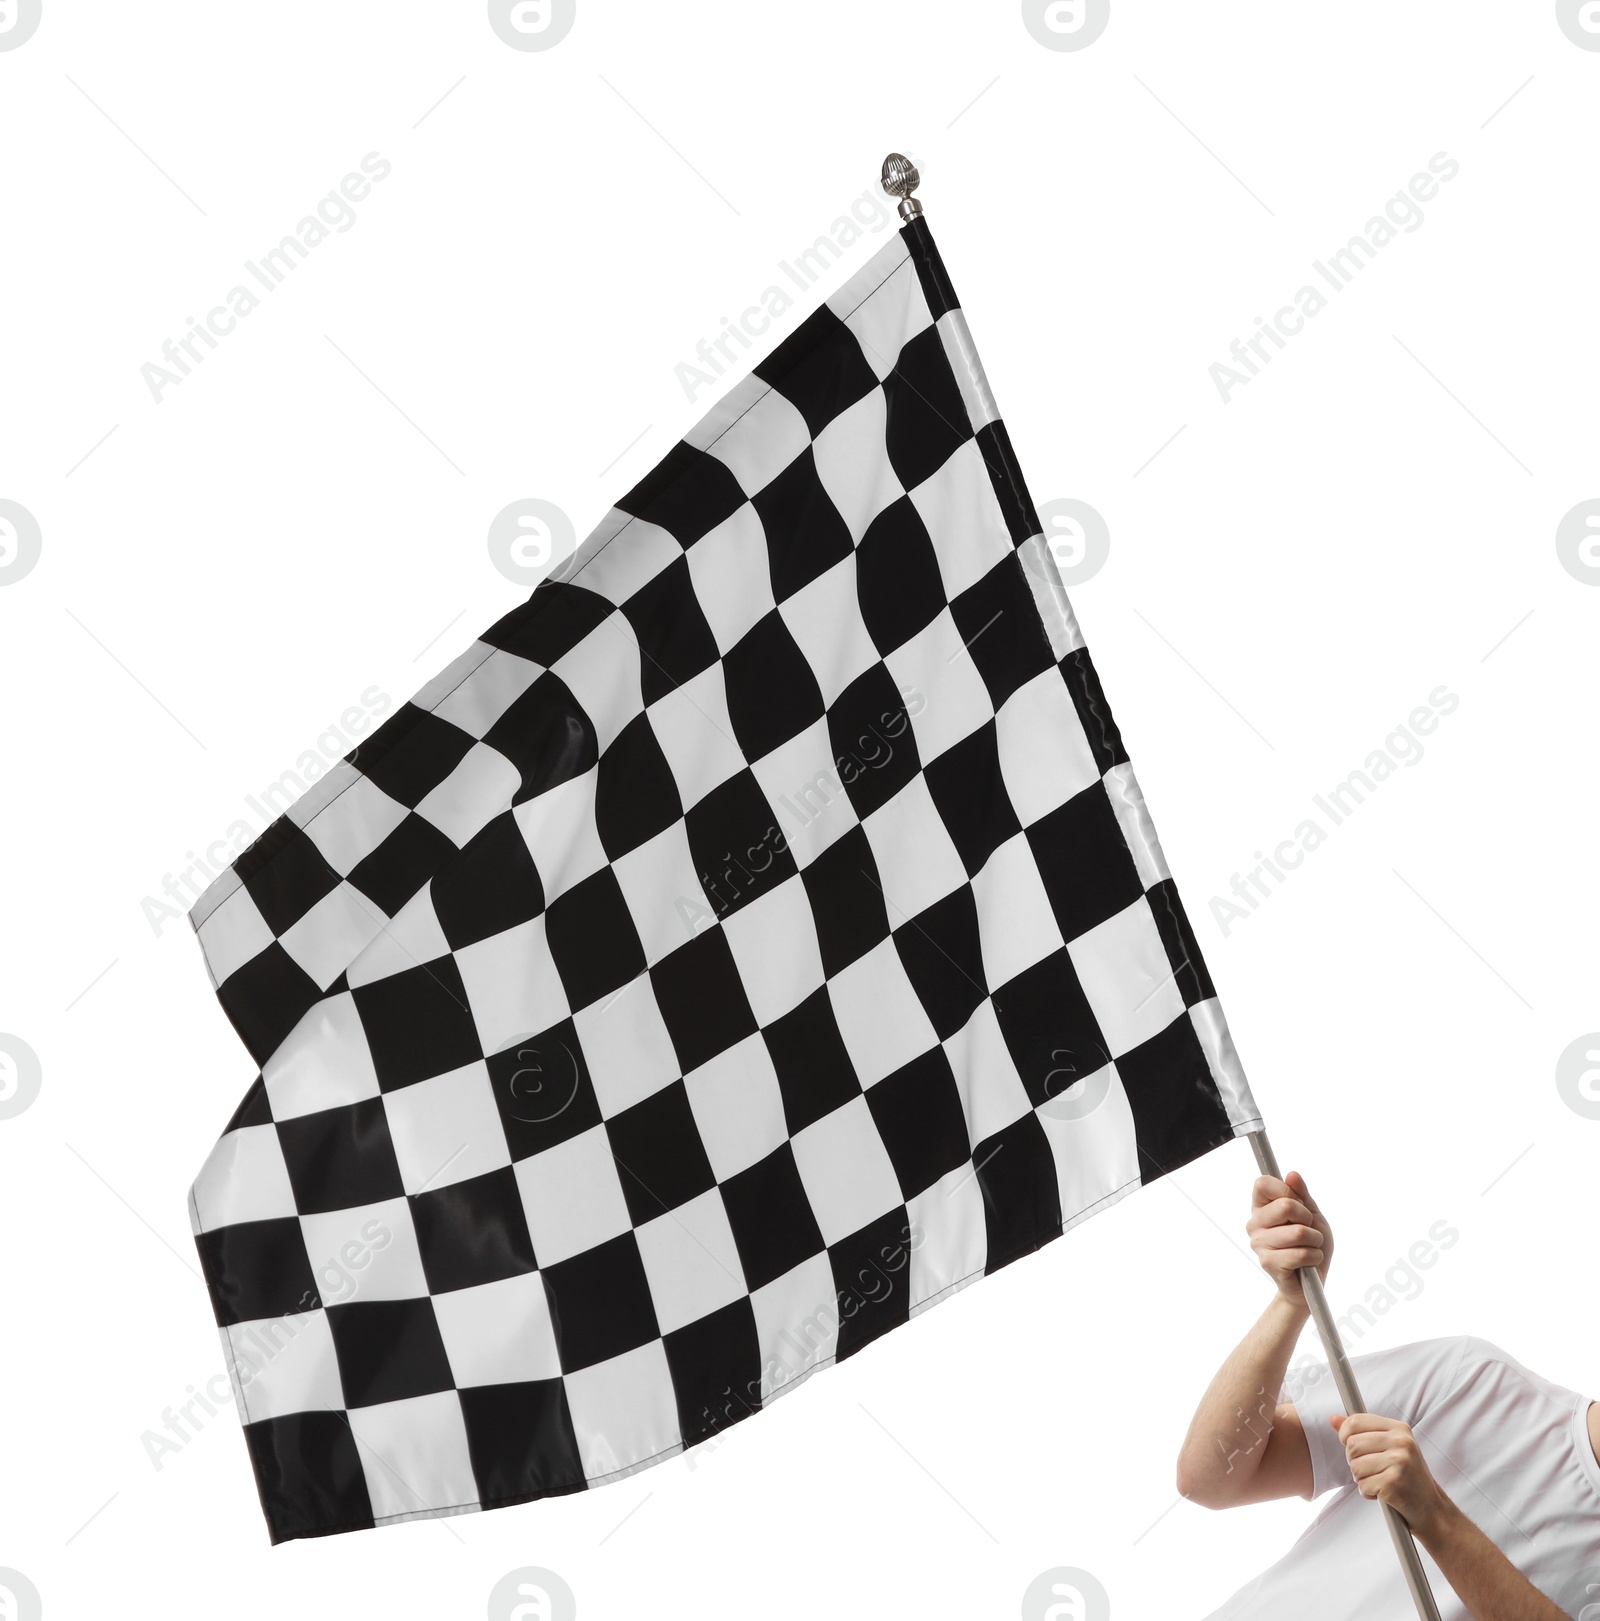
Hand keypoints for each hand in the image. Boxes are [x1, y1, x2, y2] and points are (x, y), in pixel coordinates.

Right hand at [1246, 1171, 1332, 1305]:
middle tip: (1308, 1230)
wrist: (1311, 1284)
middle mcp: (1254, 1224)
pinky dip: (1314, 1257)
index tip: (1297, 1202)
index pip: (1262, 1183)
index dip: (1286, 1190)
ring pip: (1298, 1232)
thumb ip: (1302, 1195)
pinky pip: (1301, 1253)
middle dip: (1308, 1219)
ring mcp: (1259, 1244)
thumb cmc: (1310, 1246)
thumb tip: (1292, 1174)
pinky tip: (1308, 1263)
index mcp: (1261, 1208)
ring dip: (1315, 1241)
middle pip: (1285, 1205)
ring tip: (1309, 1248)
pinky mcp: (1268, 1263)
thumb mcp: (1312, 1216)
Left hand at [1329, 1414, 1452, 1538]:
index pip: (1356, 1420)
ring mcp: (1399, 1462)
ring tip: (1378, 1482)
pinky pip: (1363, 1485)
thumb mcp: (1389, 1448)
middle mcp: (1401, 1442)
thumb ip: (1361, 1432)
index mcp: (1399, 1429)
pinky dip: (1367, 1493)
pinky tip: (1382, 1494)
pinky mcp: (1394, 1482)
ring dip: (1361, 1478)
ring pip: (1355, 1465)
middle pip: (1352, 1444)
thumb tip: (1333, 1419)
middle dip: (1354, 1461)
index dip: (1345, 1434)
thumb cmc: (1407, 1477)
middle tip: (1370, 1470)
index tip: (1349, 1444)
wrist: (1431, 1509)